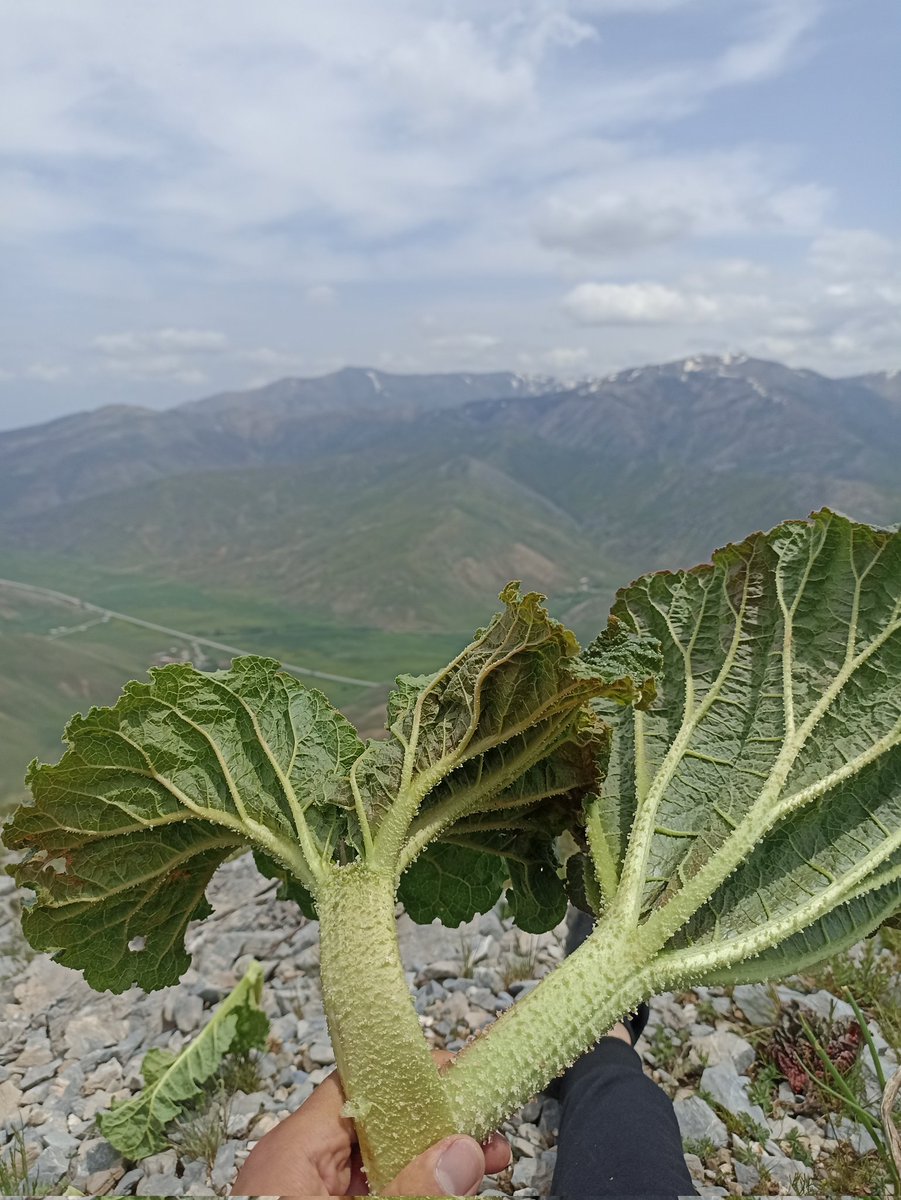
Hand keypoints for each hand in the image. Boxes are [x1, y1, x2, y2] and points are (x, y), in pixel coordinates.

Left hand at [232, 1052, 510, 1196]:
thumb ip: (411, 1192)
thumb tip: (462, 1152)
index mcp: (292, 1151)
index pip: (357, 1084)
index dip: (412, 1077)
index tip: (464, 1081)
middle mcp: (293, 1166)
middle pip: (373, 1124)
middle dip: (435, 1127)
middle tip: (487, 1136)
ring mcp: (299, 1196)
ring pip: (373, 1163)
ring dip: (426, 1163)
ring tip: (482, 1167)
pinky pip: (361, 1193)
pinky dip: (402, 1190)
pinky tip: (439, 1194)